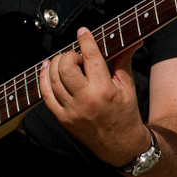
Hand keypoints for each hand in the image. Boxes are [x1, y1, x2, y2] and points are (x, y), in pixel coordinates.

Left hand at [39, 27, 147, 167]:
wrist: (120, 145)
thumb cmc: (126, 115)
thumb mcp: (127, 86)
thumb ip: (124, 61)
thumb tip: (133, 41)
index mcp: (104, 90)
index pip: (91, 58)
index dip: (86, 40)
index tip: (83, 31)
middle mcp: (85, 100)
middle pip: (66, 67)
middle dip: (70, 55)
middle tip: (78, 57)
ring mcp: (71, 110)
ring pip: (53, 79)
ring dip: (56, 64)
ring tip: (66, 61)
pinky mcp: (62, 118)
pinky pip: (45, 95)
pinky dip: (43, 79)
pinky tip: (47, 69)